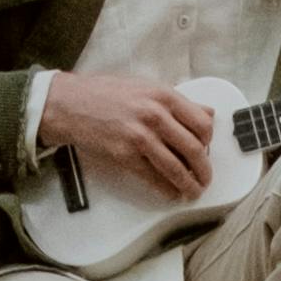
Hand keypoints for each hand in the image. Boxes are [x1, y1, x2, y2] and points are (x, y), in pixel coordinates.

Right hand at [35, 66, 214, 195]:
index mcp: (164, 95)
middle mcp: (155, 115)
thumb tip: (207, 113)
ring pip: (176, 168)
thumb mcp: (145, 87)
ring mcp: (140, 137)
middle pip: (194, 149)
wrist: (70, 104)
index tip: (207, 150)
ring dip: (189, 184)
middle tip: (205, 177)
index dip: (209, 142)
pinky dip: (166, 189)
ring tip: (193, 191)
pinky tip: (172, 193)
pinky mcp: (125, 156)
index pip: (202, 123)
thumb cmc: (105, 93)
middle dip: (204, 169)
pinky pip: (154, 178)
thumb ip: (177, 101)